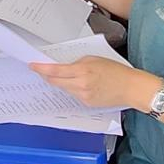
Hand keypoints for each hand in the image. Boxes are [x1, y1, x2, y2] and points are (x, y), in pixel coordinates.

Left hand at [31, 57, 149, 109]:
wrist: (130, 87)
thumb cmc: (116, 70)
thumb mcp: (94, 59)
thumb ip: (77, 63)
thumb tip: (63, 67)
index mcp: (82, 71)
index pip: (55, 71)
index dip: (41, 69)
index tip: (32, 65)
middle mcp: (80, 85)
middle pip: (55, 81)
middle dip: (47, 75)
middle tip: (41, 70)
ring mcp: (83, 96)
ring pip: (64, 88)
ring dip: (61, 82)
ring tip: (67, 75)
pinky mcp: (87, 104)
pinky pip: (74, 95)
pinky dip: (72, 89)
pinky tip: (80, 84)